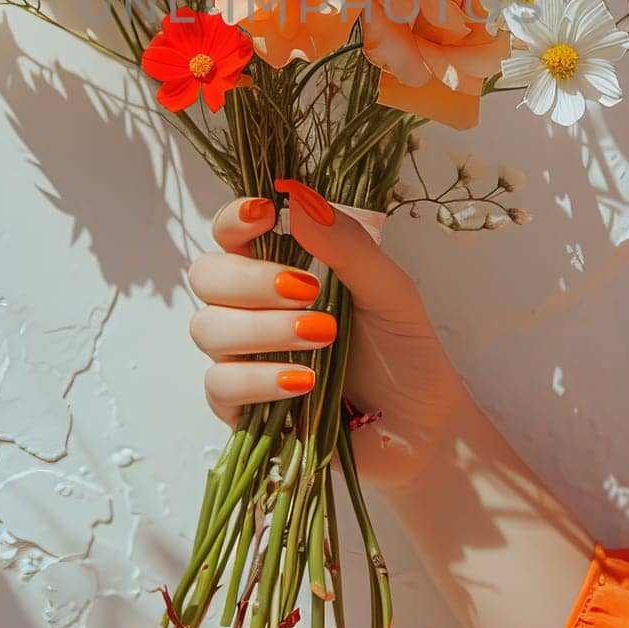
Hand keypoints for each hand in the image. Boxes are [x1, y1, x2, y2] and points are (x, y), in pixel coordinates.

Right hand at [187, 180, 462, 490]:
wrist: (422, 426)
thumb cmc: (403, 350)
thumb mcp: (388, 289)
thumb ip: (346, 245)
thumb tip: (298, 200)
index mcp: (279, 267)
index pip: (231, 233)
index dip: (235, 218)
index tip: (264, 213)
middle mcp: (251, 308)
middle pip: (207, 276)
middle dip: (249, 279)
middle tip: (306, 290)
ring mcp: (242, 358)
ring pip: (208, 329)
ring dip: (264, 329)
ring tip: (323, 336)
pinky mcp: (242, 408)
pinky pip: (220, 385)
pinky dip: (259, 378)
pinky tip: (303, 381)